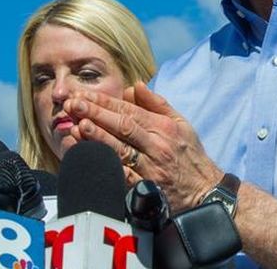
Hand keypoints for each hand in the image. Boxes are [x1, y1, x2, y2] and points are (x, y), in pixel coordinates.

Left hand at [64, 82, 221, 210]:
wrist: (203, 191)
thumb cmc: (190, 155)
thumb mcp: (181, 124)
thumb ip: (157, 104)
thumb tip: (135, 85)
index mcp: (164, 127)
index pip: (130, 111)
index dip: (106, 102)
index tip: (85, 95)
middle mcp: (157, 146)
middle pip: (122, 126)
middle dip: (95, 113)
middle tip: (73, 104)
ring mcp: (150, 168)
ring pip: (119, 150)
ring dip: (97, 137)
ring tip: (77, 124)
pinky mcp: (145, 189)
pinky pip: (121, 175)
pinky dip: (104, 165)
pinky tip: (88, 157)